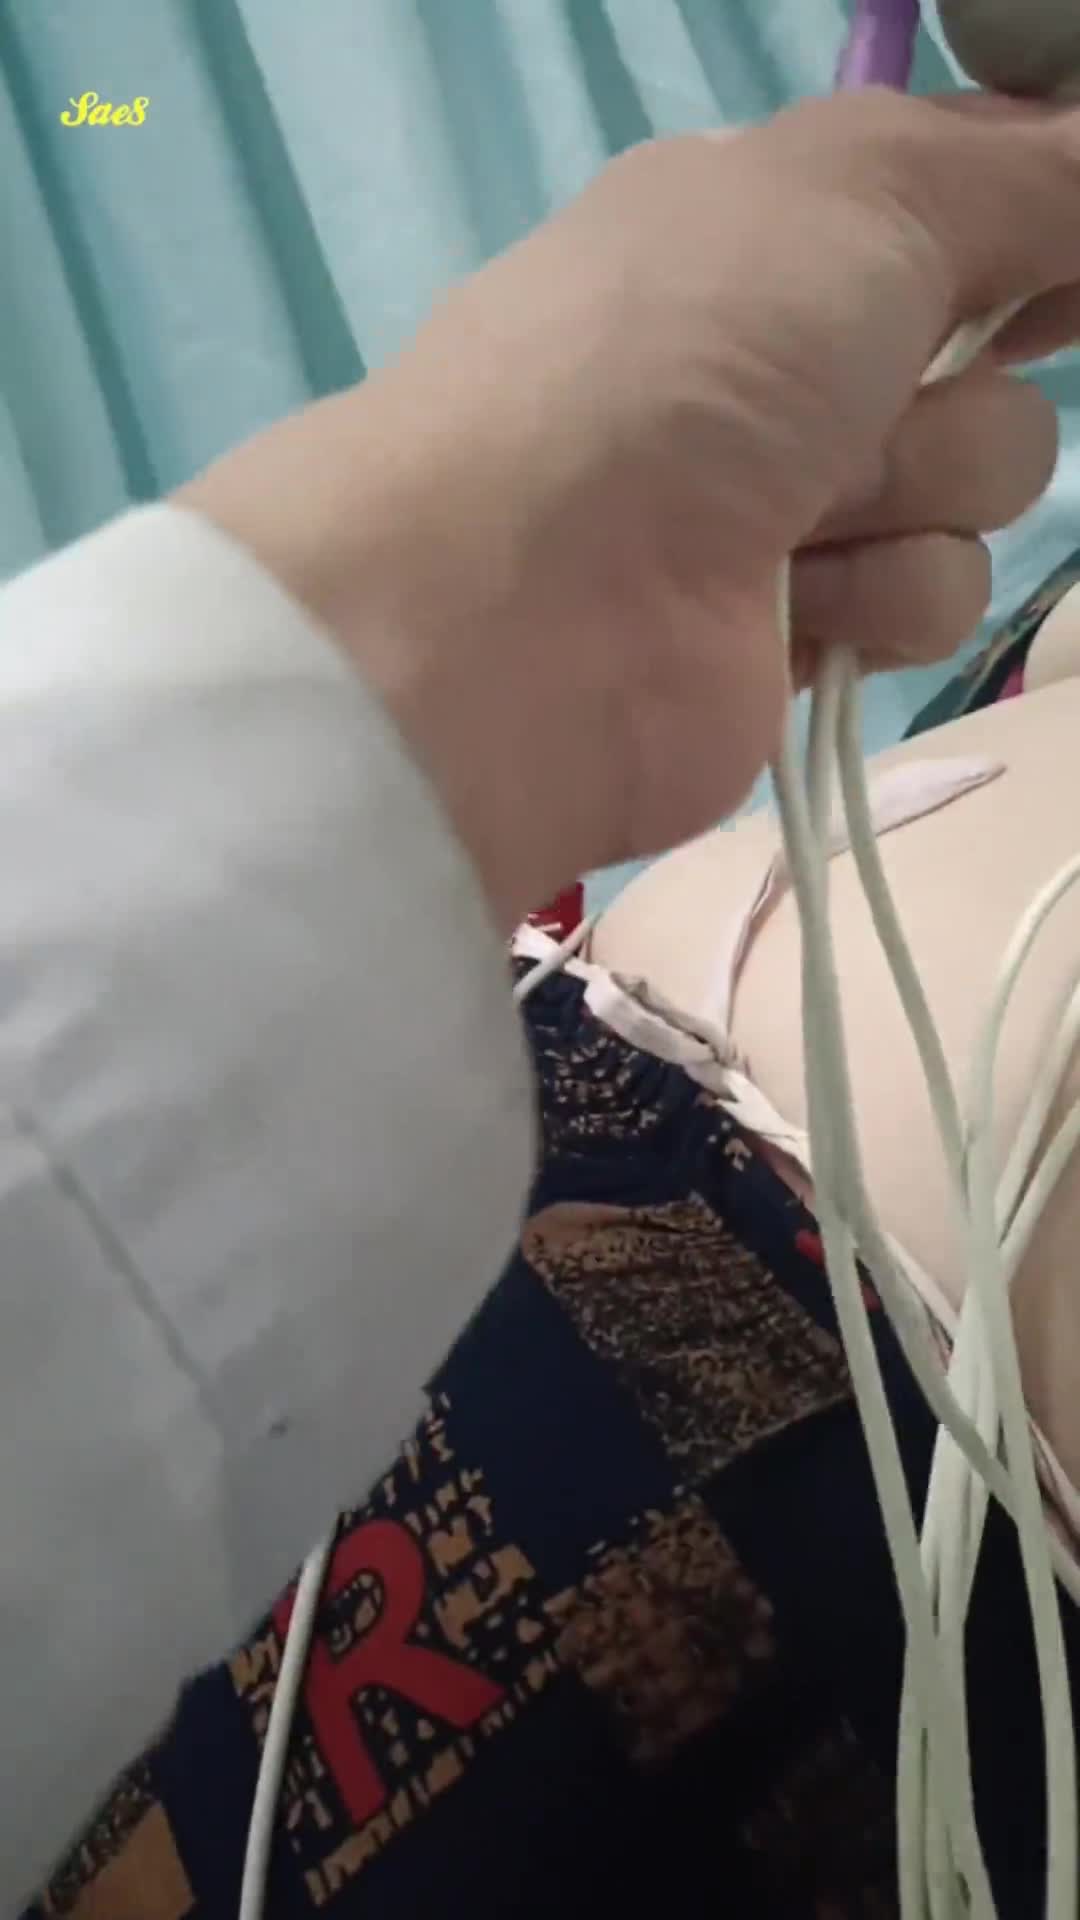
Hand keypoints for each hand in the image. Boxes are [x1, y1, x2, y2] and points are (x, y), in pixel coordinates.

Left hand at [179, 91, 1079, 926]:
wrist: (529, 601)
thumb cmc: (686, 359)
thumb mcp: (865, 195)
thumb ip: (1021, 170)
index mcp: (776, 222)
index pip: (961, 201)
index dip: (1032, 228)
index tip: (1058, 254)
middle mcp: (783, 357)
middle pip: (997, 353)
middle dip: (958, 377)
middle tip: (864, 395)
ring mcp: (791, 502)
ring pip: (982, 484)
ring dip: (915, 493)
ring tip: (799, 516)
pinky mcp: (801, 631)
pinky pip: (934, 599)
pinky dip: (878, 597)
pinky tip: (793, 603)